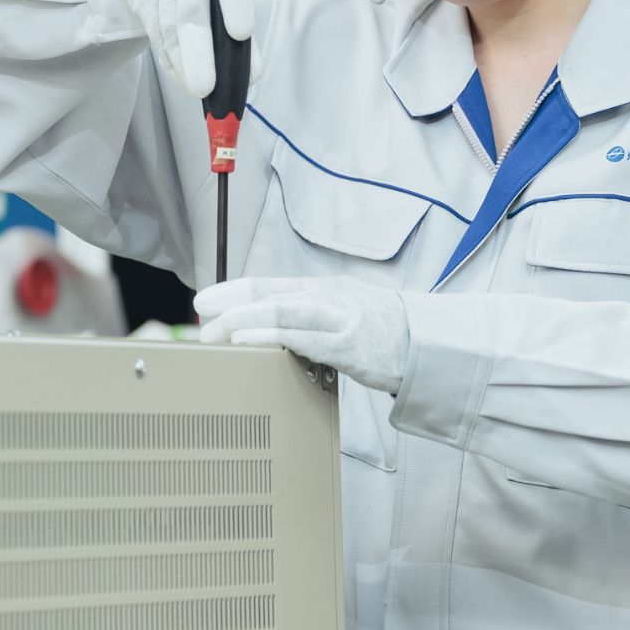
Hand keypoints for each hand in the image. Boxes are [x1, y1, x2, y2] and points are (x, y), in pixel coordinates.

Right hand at [123, 0, 254, 96]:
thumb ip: (242, 27)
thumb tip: (249, 76)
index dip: (236, 3)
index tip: (241, 35)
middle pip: (191, 8)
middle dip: (199, 52)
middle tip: (207, 88)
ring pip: (168, 25)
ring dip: (183, 63)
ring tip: (198, 90)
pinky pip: (154, 33)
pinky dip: (170, 60)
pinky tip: (183, 76)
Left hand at [194, 276, 410, 394]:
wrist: (429, 346)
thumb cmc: (386, 333)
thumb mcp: (347, 311)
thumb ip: (312, 316)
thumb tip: (271, 327)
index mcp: (325, 288)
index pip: (270, 283)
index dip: (234, 289)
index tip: (206, 299)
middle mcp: (329, 296)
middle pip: (269, 294)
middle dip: (229, 306)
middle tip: (200, 317)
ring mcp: (339, 319)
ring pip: (281, 310)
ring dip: (241, 320)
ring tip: (214, 331)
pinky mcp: (348, 345)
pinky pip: (301, 338)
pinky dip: (270, 335)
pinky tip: (248, 340)